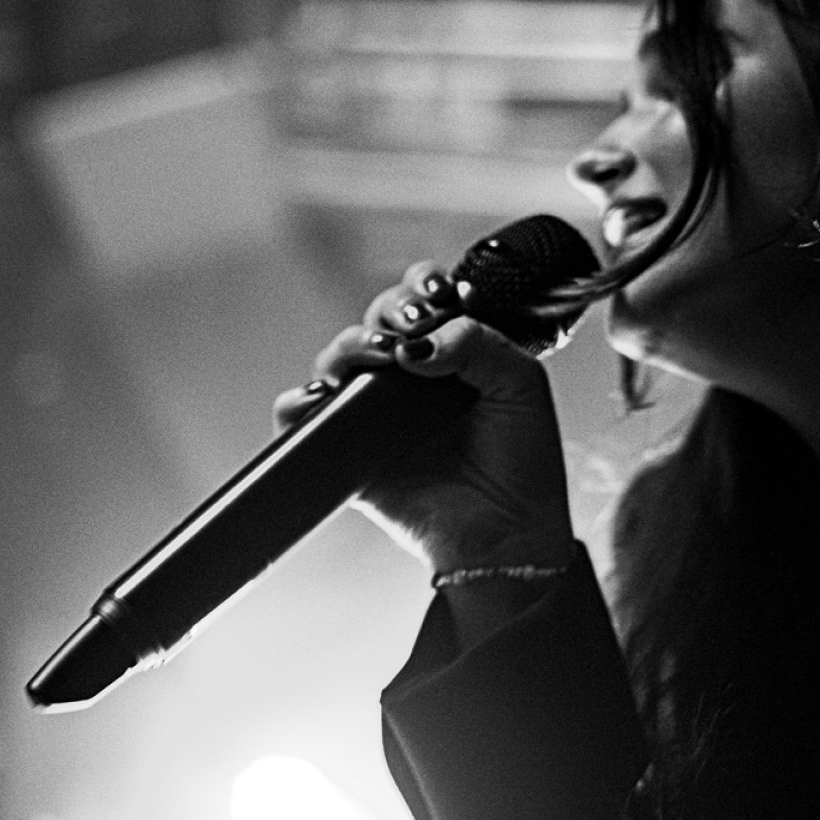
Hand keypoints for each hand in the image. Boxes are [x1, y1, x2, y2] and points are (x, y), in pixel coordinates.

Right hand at [273, 262, 575, 575]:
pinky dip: (297, 404)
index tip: (439, 292)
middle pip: (377, 319)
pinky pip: (301, 420)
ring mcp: (375, 413)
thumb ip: (476, 342)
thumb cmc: (522, 460)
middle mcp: (409, 377)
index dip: (423, 283)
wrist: (510, 535)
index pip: (423, 296)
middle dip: (390, 308)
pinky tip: (322, 397)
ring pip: (337, 359)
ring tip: (381, 354)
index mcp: (452, 351)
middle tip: (413, 323)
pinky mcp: (348, 452)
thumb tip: (417, 341)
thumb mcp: (519, 383)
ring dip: (350, 345)